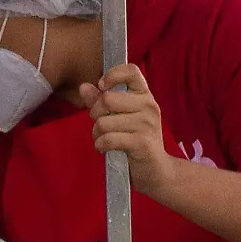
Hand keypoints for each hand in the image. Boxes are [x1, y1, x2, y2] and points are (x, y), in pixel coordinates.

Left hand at [80, 64, 178, 195]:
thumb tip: (84, 86)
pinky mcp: (141, 143)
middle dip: (95, 114)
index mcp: (145, 95)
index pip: (131, 71)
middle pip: (107, 99)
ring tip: (104, 139)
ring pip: (104, 122)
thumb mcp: (120, 117)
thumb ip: (101, 101)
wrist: (156, 170)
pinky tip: (106, 148)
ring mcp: (146, 124)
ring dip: (97, 134)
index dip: (112, 75)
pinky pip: (108, 139)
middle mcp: (149, 106)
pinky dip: (100, 145)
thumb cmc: (136, 141)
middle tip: (101, 125)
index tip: (102, 87)